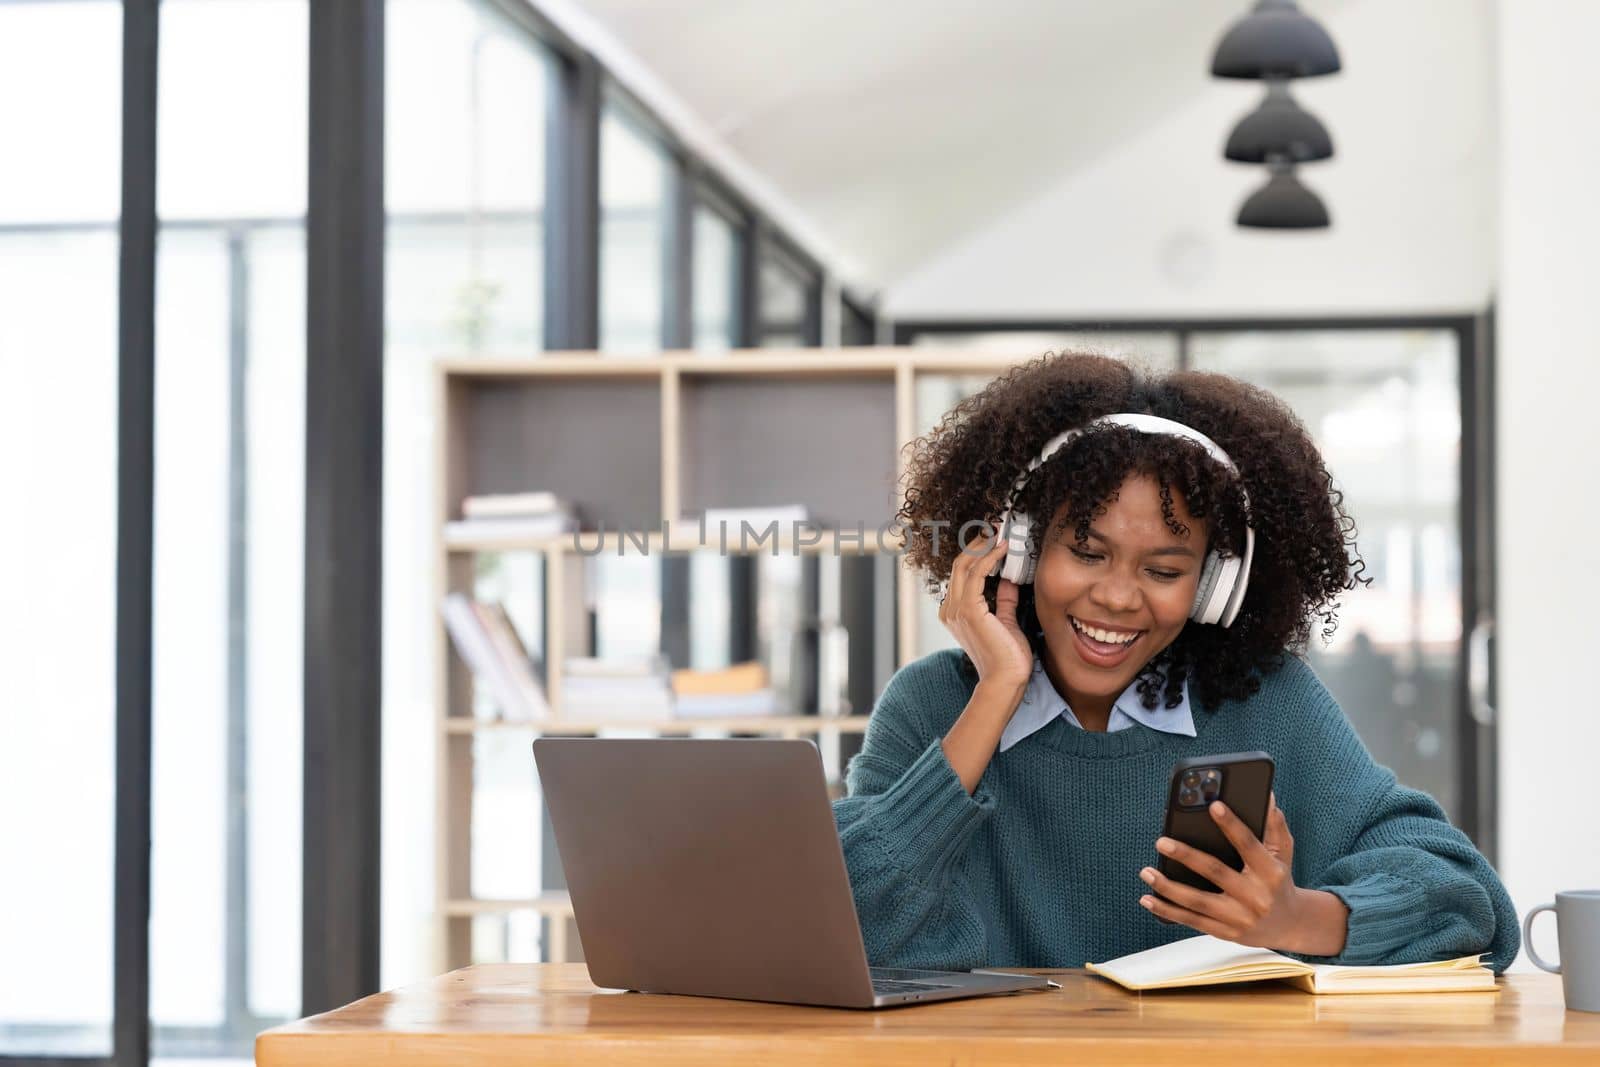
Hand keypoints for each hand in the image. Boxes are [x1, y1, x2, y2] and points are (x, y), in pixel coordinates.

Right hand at [938, 521, 1032, 693]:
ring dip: (982, 545)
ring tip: (998, 530)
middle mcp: (950, 609)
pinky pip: (976, 575)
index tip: (992, 536)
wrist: (1006, 681)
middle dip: (977, 541)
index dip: (976, 551)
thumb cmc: (1007, 658)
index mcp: (955, 612)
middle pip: (959, 564)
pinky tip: (1002, 548)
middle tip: (994, 525)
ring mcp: (957, 610)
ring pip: (964, 565)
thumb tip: (1008, 579)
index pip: (961, 573)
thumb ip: (1003, 600)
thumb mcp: (1006, 621)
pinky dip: (989, 558)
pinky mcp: (969, 611)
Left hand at [1138, 794, 1349, 956]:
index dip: (1232, 825)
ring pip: (1198, 902)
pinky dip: (1168, 911)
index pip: (1249, 845)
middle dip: (1186, 856)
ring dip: (1168, 887)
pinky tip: (1148, 899)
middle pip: (1216, 872)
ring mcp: (1240, 918)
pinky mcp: (1226, 932)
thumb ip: (1274, 827)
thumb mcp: (1283, 855)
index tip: (1213, 806)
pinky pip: (1193, 921)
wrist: (1290, 926)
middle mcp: (1256, 897)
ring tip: (1146, 871)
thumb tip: (1268, 796)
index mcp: (1270, 873)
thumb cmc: (1279, 882)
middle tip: (1161, 842)